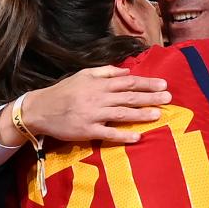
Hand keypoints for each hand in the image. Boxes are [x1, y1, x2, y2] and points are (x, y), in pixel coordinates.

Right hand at [0, 65, 170, 145]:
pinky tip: (137, 136)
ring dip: (141, 114)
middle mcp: (98, 98)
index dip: (147, 82)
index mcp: (98, 84)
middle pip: (129, 97)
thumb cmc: (63, 91)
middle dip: (150, 97)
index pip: (127, 82)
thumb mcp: (83, 75)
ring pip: (122, 113)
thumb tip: (127, 71)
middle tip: (168, 97)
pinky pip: (108, 133)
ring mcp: (93, 115)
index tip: (163, 84)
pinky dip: (123, 135)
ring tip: (158, 114)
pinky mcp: (87, 130)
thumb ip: (105, 71)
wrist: (40, 109)